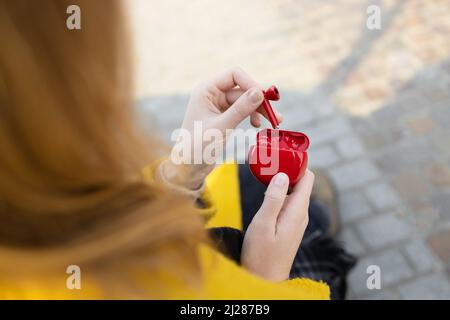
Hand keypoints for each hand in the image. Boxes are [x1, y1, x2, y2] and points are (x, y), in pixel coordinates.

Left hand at [162, 67, 281, 189]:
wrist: (188, 166)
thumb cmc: (198, 146)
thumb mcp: (222, 127)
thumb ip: (241, 109)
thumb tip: (260, 92)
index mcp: (206, 90)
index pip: (234, 74)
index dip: (251, 83)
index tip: (265, 98)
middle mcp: (212, 93)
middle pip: (243, 88)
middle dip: (260, 100)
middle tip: (276, 115)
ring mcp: (218, 104)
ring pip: (245, 100)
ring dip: (260, 109)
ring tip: (275, 122)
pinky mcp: (224, 115)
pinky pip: (243, 110)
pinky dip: (253, 116)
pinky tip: (258, 125)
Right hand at [241, 170, 314, 281]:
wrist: (265, 279)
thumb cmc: (261, 254)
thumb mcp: (263, 224)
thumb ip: (273, 199)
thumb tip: (282, 174)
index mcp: (297, 211)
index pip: (307, 177)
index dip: (297, 163)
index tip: (281, 154)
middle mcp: (300, 213)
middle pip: (300, 182)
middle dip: (288, 169)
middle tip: (269, 160)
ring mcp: (296, 219)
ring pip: (293, 191)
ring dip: (282, 180)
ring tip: (265, 171)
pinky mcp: (289, 224)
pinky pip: (288, 201)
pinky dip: (280, 192)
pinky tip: (266, 191)